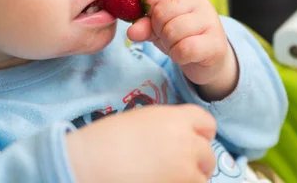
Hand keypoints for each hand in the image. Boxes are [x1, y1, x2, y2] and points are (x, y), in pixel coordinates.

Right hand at [66, 104, 216, 182]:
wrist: (88, 165)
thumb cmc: (106, 141)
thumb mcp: (142, 120)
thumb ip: (167, 126)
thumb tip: (180, 138)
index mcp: (177, 119)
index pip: (207, 124)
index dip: (199, 135)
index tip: (190, 143)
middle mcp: (187, 143)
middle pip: (208, 154)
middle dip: (196, 162)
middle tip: (176, 168)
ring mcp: (185, 172)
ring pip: (201, 179)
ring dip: (188, 180)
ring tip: (164, 179)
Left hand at [127, 0, 238, 100]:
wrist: (209, 59)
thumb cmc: (182, 37)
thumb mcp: (158, 28)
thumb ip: (144, 25)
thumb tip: (131, 31)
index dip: (147, 12)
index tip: (154, 21)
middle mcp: (199, 1)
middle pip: (161, 12)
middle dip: (158, 29)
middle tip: (167, 36)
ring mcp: (210, 21)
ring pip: (172, 31)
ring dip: (168, 44)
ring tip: (177, 45)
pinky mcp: (215, 43)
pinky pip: (185, 49)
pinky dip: (178, 56)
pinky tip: (184, 55)